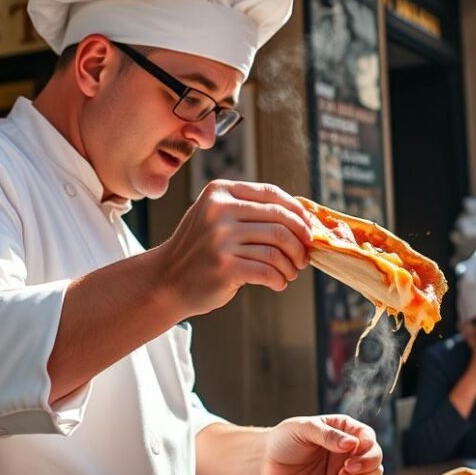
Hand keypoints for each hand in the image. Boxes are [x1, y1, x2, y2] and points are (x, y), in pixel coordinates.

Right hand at [155, 180, 310, 316]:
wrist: (166, 280)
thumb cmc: (200, 250)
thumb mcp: (216, 217)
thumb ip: (248, 210)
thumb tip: (301, 215)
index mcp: (220, 192)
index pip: (271, 194)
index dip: (297, 211)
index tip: (308, 227)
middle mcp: (219, 211)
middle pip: (280, 221)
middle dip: (300, 240)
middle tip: (304, 255)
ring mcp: (220, 239)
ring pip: (277, 248)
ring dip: (292, 263)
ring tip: (291, 272)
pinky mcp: (224, 267)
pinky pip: (268, 270)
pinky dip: (279, 279)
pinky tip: (278, 283)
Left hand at [262, 415, 382, 474]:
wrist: (266, 463)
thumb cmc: (284, 439)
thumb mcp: (304, 429)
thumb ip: (328, 435)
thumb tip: (352, 443)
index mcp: (345, 431)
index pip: (369, 438)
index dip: (368, 449)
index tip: (352, 456)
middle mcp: (348, 453)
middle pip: (375, 462)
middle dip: (366, 469)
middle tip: (345, 472)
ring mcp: (342, 473)